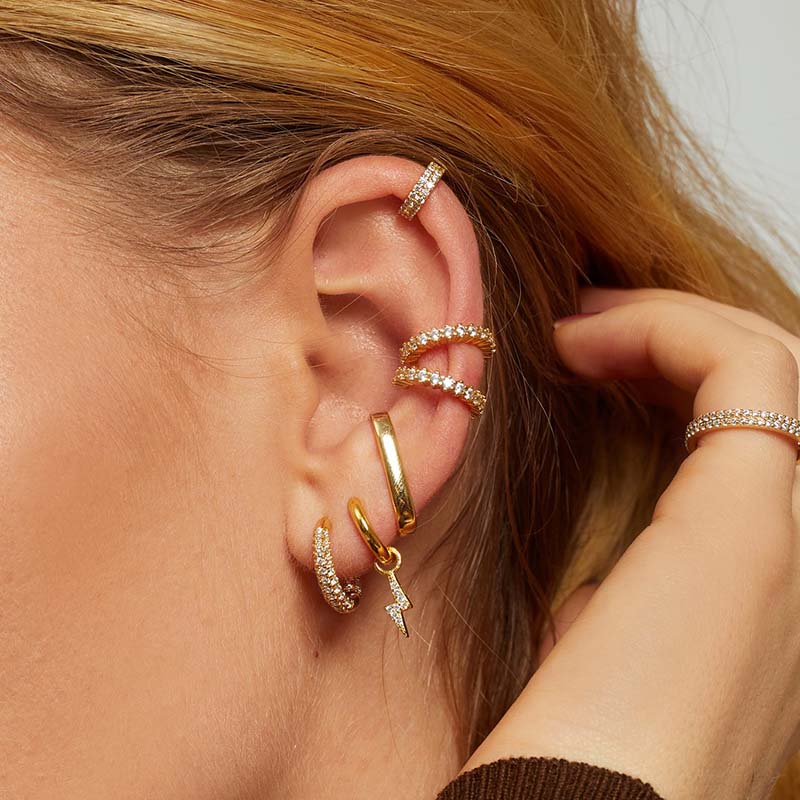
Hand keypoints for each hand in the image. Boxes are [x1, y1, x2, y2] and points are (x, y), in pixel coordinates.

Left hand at [463, 287, 799, 799]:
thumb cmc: (569, 744)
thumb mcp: (605, 657)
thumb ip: (623, 606)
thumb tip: (600, 580)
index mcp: (768, 583)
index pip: (759, 435)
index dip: (678, 377)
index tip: (584, 360)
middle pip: (779, 388)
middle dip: (679, 338)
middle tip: (584, 326)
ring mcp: (798, 532)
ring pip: (775, 365)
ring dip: (672, 325)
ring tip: (577, 327)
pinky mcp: (759, 523)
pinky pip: (743, 372)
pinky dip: (664, 334)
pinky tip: (575, 346)